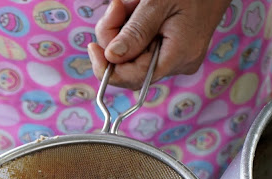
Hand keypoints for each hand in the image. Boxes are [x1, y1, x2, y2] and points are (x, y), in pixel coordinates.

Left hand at [87, 0, 232, 88]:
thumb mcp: (158, 3)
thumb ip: (135, 32)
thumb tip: (111, 57)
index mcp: (178, 57)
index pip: (132, 78)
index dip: (107, 67)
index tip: (92, 47)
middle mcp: (178, 64)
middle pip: (128, 66)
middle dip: (113, 39)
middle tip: (116, 8)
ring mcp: (175, 58)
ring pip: (131, 54)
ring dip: (122, 27)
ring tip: (132, 2)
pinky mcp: (170, 50)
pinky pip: (141, 46)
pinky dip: (132, 28)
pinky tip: (137, 7)